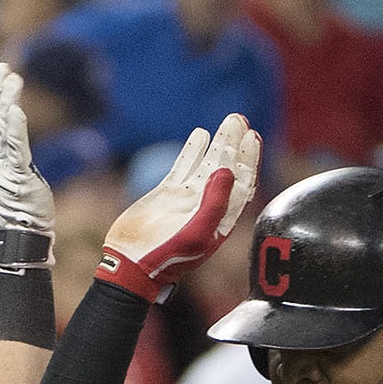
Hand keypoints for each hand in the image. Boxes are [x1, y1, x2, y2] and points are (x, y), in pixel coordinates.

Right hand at [0, 63, 53, 237]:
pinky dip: (15, 125)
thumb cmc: (13, 203)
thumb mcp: (1, 170)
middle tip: (3, 67)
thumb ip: (1, 145)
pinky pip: (15, 146)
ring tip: (13, 78)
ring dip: (6, 98)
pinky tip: (17, 107)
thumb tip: (6, 117)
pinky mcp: (16, 175)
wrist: (19, 233)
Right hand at [97, 113, 259, 299]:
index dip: (248, 161)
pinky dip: (193, 151)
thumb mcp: (196, 234)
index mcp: (220, 220)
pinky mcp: (167, 194)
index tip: (251, 138)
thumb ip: (214, 204)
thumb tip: (227, 171)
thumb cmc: (167, 257)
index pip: (241, 185)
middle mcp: (207, 207)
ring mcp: (187, 199)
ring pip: (207, 164)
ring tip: (230, 121)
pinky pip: (184, 167)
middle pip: (227, 170)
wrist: (131, 263)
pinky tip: (201, 135)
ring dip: (219, 143)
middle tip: (240, 120)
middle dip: (236, 146)